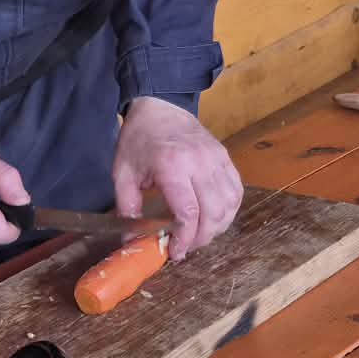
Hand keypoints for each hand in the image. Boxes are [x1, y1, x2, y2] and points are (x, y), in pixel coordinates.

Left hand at [114, 98, 242, 262]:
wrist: (159, 106)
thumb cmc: (139, 139)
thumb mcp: (122, 172)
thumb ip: (127, 208)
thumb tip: (131, 240)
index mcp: (172, 166)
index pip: (188, 212)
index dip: (185, 239)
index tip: (175, 251)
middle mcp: (199, 163)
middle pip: (213, 213)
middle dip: (201, 238)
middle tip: (186, 246)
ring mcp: (216, 159)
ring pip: (229, 204)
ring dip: (217, 227)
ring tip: (199, 234)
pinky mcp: (225, 157)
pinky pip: (236, 191)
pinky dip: (228, 210)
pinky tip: (214, 218)